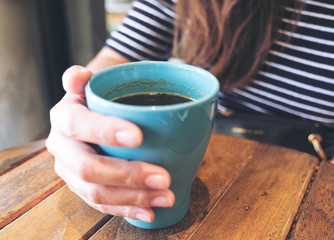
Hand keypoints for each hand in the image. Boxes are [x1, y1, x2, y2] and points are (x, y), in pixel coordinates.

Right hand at [46, 66, 174, 221]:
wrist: (95, 115)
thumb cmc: (101, 99)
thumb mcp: (93, 84)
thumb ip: (82, 78)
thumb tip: (79, 75)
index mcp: (63, 117)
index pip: (78, 124)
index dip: (105, 131)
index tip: (138, 136)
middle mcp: (61, 147)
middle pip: (87, 168)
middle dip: (127, 175)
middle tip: (163, 177)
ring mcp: (70, 172)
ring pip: (95, 192)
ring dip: (133, 197)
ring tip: (166, 196)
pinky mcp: (82, 189)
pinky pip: (102, 205)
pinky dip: (127, 210)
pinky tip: (149, 211)